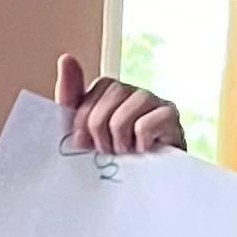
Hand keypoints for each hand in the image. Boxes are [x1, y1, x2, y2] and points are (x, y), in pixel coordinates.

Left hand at [59, 53, 186, 157]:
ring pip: (121, 118)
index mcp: (110, 91)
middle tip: (109, 150)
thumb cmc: (117, 155)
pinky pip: (144, 126)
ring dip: (119, 143)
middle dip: (100, 136)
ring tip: (127, 151)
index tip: (84, 142)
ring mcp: (153, 100)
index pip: (86, 96)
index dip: (82, 124)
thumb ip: (70, 97)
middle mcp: (132, 90)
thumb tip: (66, 57)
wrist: (151, 179)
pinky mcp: (170, 115)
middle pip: (103, 107)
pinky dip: (139, 144)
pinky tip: (144, 149)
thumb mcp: (85, 131)